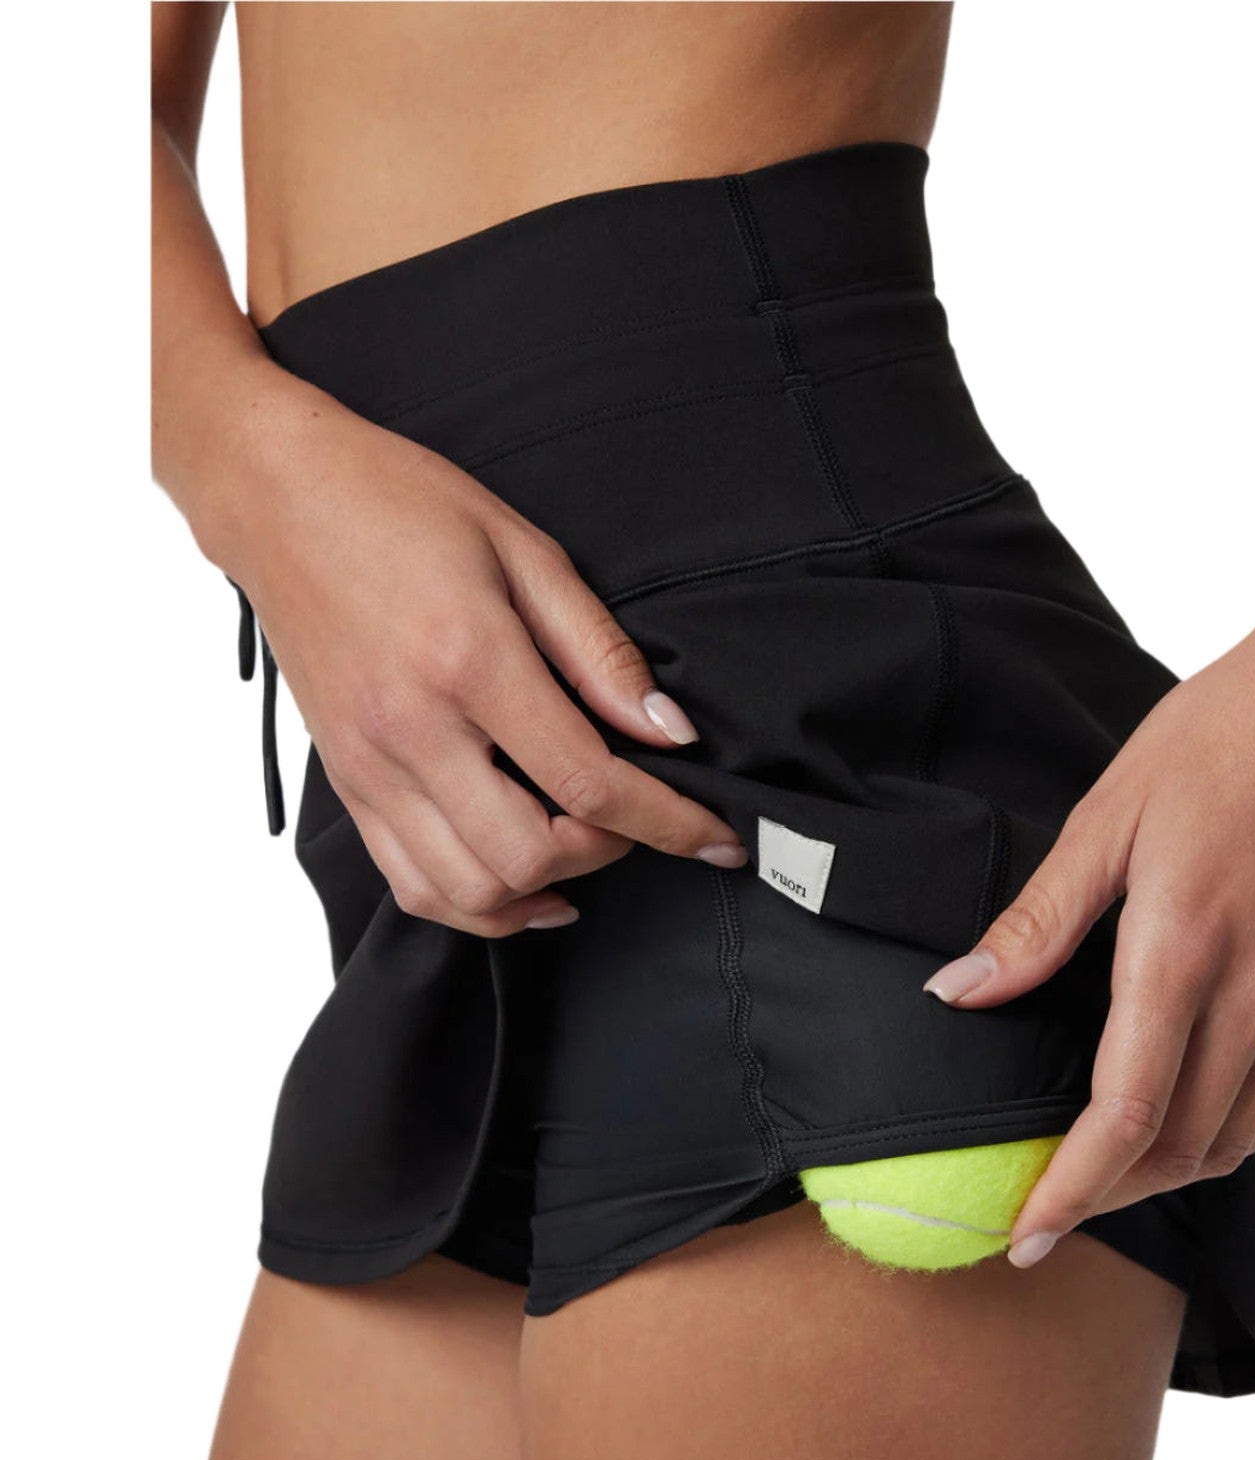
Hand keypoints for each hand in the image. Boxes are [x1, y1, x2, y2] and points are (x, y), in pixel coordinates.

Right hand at [199, 371, 746, 936]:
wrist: (277, 498)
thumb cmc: (399, 505)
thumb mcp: (524, 550)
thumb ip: (600, 651)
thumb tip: (667, 731)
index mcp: (469, 662)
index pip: (589, 781)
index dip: (669, 822)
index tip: (717, 838)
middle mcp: (412, 729)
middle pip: (530, 855)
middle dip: (608, 853)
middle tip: (638, 817)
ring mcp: (369, 765)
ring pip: (468, 891)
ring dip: (545, 888)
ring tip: (585, 851)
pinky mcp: (346, 782)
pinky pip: (410, 883)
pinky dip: (476, 905)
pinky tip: (521, 883)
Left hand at [923, 535, 1254, 1266]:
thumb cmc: (1218, 738)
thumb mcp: (1108, 819)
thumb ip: (1037, 922)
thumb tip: (962, 991)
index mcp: (1185, 951)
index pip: (1123, 1114)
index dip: (1069, 1189)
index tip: (1023, 1234)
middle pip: (1180, 1147)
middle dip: (1107, 1195)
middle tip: (1046, 1207)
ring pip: (1238, 1136)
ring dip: (1167, 1172)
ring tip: (1104, 1175)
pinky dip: (1231, 1132)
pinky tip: (1191, 1116)